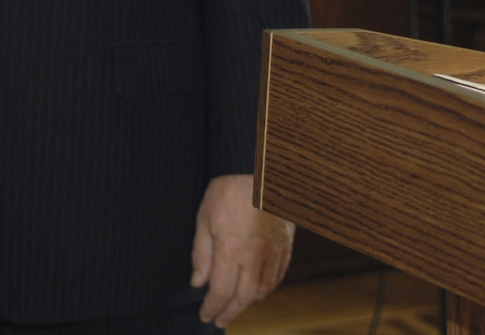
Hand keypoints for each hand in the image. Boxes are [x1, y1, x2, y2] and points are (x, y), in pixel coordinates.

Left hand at [191, 173, 293, 327]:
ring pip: (264, 288)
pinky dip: (268, 287)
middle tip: (219, 319)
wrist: (264, 166)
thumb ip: (202, 252)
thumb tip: (198, 281)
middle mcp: (254, 254)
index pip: (220, 290)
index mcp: (231, 248)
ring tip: (236, 304)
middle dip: (229, 312)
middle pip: (244, 296)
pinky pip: (279, 273)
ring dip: (249, 302)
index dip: (211, 307)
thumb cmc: (230, 188)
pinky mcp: (286, 242)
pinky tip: (259, 288)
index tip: (205, 315)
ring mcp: (273, 249)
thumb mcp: (205, 216)